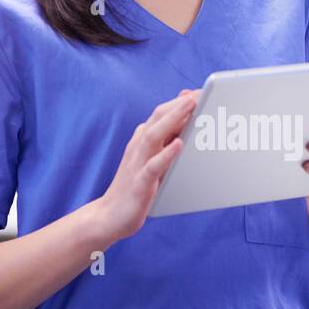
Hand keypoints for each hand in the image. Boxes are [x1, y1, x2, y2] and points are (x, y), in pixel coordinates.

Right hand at [95, 89, 198, 240]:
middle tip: (199, 93)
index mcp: (142, 141)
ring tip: (190, 107)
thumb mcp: (151, 160)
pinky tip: (179, 145)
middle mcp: (138, 147)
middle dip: (178, 104)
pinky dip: (166, 154)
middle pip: (157, 118)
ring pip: (154, 135)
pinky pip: (153, 166)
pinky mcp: (139, 183)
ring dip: (173, 119)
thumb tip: (182, 120)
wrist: (109, 216)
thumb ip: (165, 140)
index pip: (161, 114)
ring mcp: (137, 164)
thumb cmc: (135, 187)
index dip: (179, 102)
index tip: (199, 91)